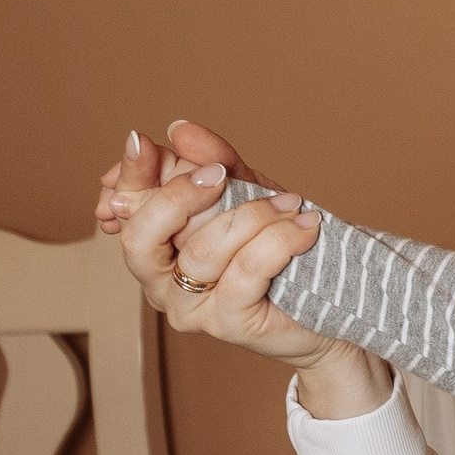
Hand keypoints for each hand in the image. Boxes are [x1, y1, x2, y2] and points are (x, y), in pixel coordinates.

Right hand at [96, 127, 389, 414]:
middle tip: (220, 172)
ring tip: (291, 203)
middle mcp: (159, 280)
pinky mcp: (226, 324)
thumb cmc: (279, 249)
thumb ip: (217, 161)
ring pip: (203, 250)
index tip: (144, 143)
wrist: (329, 305)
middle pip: (141, 236)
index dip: (131, 173)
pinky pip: (247, 270)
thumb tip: (180, 130)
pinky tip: (306, 226)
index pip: (126, 205)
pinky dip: (280, 240)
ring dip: (252, 215)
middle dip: (178, 195)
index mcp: (154, 244)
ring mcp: (189, 307)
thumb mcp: (248, 193)